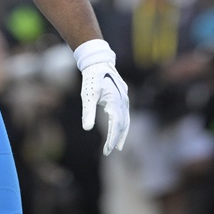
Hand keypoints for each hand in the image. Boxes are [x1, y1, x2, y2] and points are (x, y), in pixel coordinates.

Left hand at [74, 39, 129, 155]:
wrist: (98, 63)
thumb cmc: (92, 79)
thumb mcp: (88, 96)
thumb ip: (88, 112)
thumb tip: (87, 128)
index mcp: (115, 101)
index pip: (116, 125)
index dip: (112, 138)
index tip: (107, 150)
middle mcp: (123, 101)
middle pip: (123, 125)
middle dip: (117, 139)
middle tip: (109, 151)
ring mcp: (125, 99)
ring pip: (126, 120)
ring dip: (121, 134)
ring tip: (116, 146)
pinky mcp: (123, 98)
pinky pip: (125, 115)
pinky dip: (122, 125)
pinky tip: (117, 131)